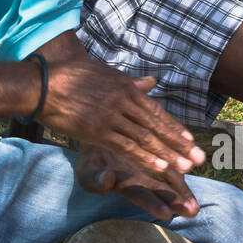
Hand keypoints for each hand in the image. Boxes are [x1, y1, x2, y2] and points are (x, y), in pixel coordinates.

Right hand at [40, 53, 206, 188]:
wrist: (42, 84)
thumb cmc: (69, 77)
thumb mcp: (104, 74)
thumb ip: (130, 81)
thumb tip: (152, 82)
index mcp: (125, 86)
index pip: (155, 110)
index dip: (174, 127)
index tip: (191, 140)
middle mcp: (123, 100)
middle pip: (156, 125)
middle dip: (179, 144)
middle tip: (199, 159)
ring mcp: (111, 115)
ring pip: (146, 138)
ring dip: (168, 154)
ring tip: (187, 168)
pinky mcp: (98, 129)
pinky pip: (127, 146)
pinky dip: (146, 158)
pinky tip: (160, 168)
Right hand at [75, 141, 200, 220]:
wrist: (100, 135)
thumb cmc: (92, 160)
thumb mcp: (88, 171)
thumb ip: (96, 180)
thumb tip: (107, 181)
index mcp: (125, 185)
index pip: (140, 196)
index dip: (153, 204)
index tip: (166, 214)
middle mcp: (142, 178)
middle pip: (161, 190)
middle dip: (176, 201)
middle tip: (192, 211)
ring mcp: (152, 164)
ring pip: (169, 175)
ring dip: (182, 186)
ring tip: (196, 194)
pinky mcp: (157, 148)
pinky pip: (170, 151)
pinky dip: (180, 154)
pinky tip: (193, 156)